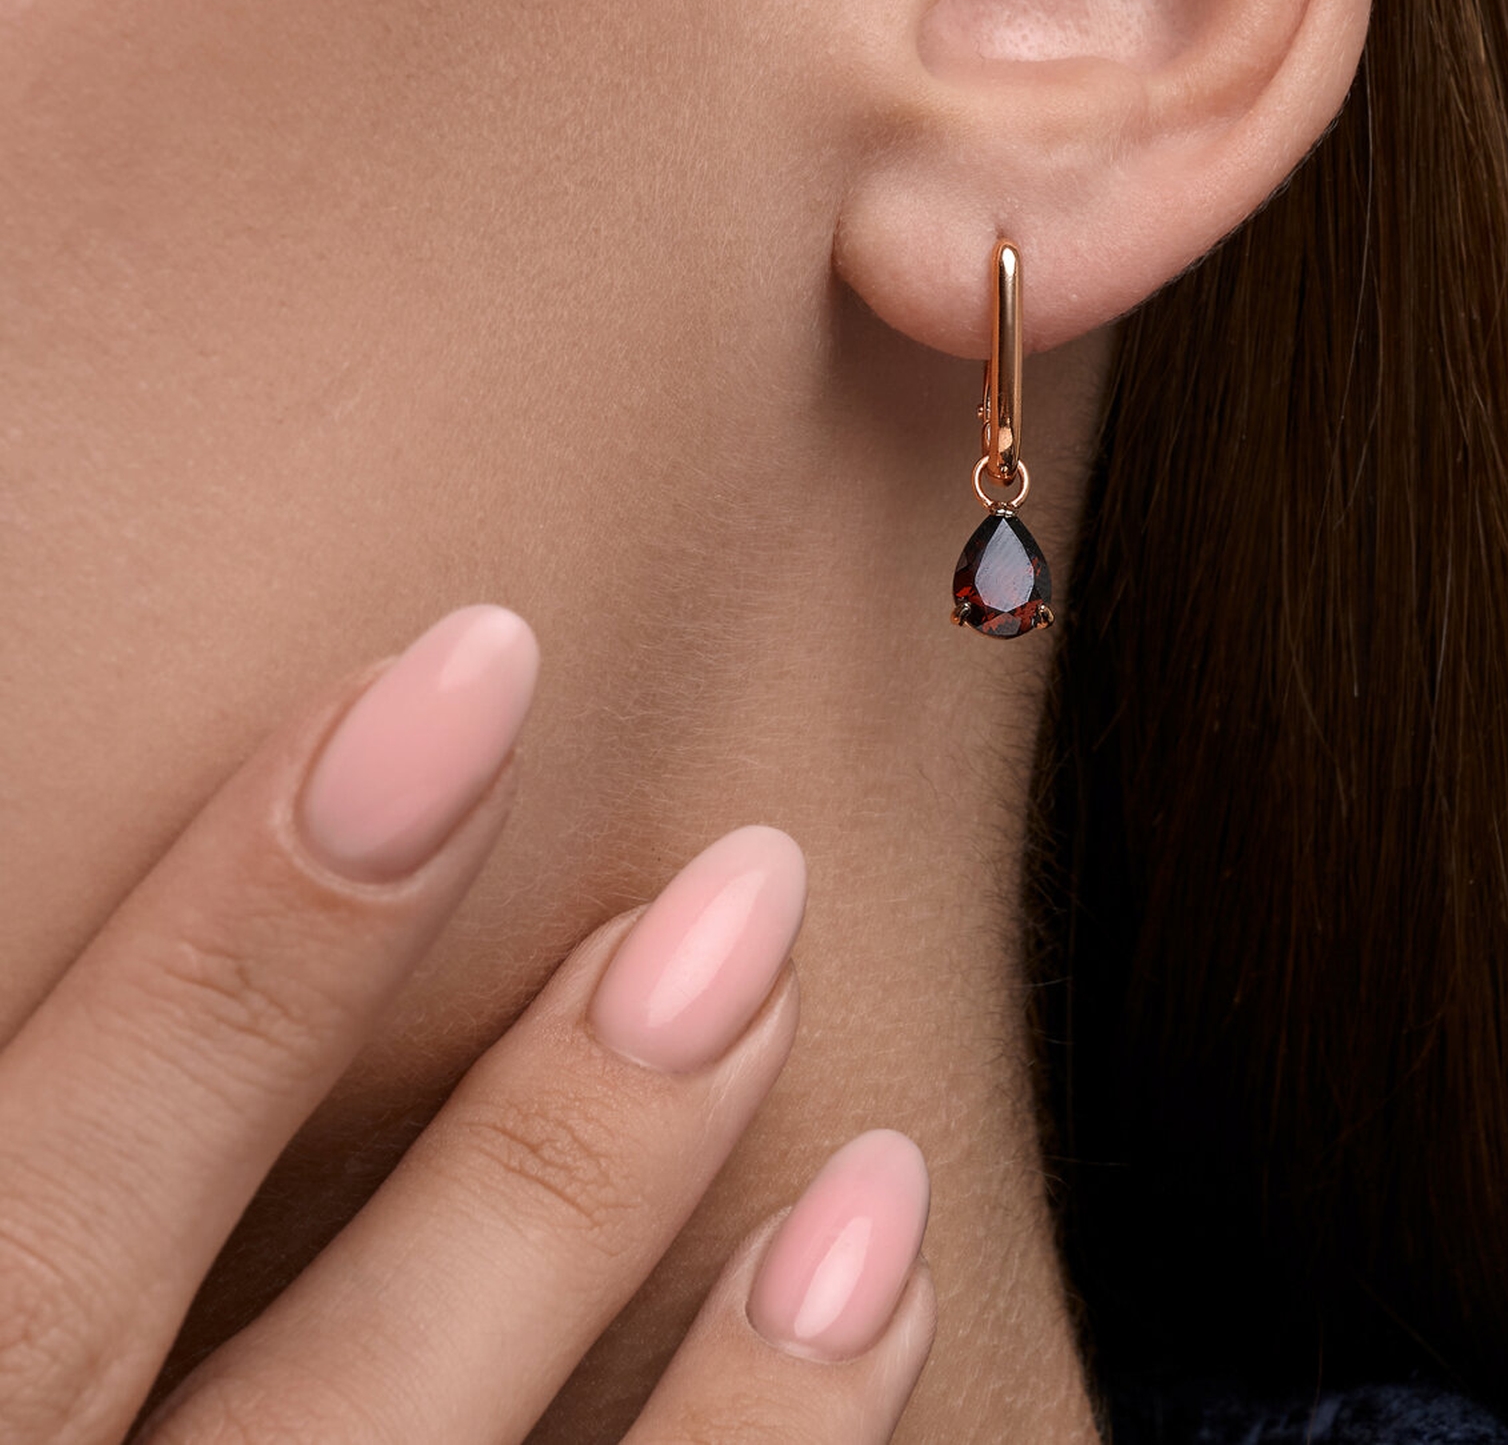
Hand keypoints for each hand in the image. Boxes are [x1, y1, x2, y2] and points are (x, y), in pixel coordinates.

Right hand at [0, 605, 934, 1442]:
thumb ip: (34, 1168)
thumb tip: (111, 935)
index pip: (39, 1221)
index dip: (248, 943)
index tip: (469, 673)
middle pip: (316, 1424)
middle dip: (549, 1164)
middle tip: (752, 896)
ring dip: (736, 1409)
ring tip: (887, 1185)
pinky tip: (882, 1336)